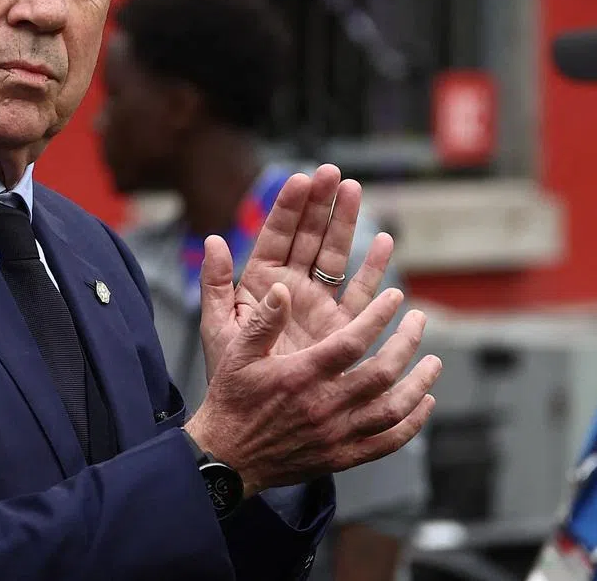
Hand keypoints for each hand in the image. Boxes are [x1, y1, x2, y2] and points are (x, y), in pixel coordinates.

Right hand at [185, 281, 440, 495]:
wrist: (228, 459)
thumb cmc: (232, 399)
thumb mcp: (237, 354)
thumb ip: (262, 320)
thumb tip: (283, 288)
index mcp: (301, 375)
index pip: (352, 342)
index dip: (379, 317)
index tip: (397, 296)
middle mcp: (324, 406)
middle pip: (382, 373)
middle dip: (407, 343)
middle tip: (420, 320)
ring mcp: (337, 435)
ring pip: (392, 409)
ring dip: (418, 383)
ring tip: (433, 361)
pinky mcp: (342, 457)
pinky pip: (387, 442)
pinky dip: (412, 423)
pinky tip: (424, 404)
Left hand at [200, 165, 392, 381]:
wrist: (255, 424)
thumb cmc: (230, 377)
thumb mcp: (218, 328)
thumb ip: (215, 284)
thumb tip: (213, 240)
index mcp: (259, 283)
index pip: (276, 235)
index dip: (289, 207)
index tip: (302, 178)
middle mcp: (290, 287)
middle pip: (308, 236)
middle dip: (320, 203)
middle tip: (333, 173)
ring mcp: (316, 304)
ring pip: (333, 255)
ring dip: (344, 224)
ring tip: (354, 190)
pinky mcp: (338, 327)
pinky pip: (357, 292)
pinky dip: (371, 267)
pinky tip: (383, 242)